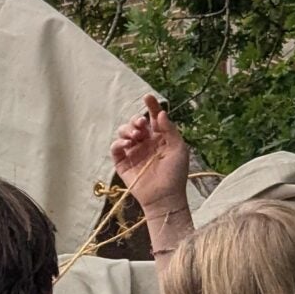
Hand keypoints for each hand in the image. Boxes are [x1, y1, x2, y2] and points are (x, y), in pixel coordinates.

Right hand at [110, 93, 190, 221]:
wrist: (164, 196)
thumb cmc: (175, 173)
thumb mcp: (179, 148)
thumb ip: (170, 130)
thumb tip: (160, 113)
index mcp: (160, 137)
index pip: (153, 118)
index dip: (151, 107)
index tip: (147, 97)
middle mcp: (145, 142)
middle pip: (135, 123)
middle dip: (136, 120)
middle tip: (142, 126)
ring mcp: (133, 152)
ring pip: (123, 132)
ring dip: (127, 130)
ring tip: (135, 137)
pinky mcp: (122, 163)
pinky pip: (115, 148)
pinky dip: (119, 143)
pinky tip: (127, 145)